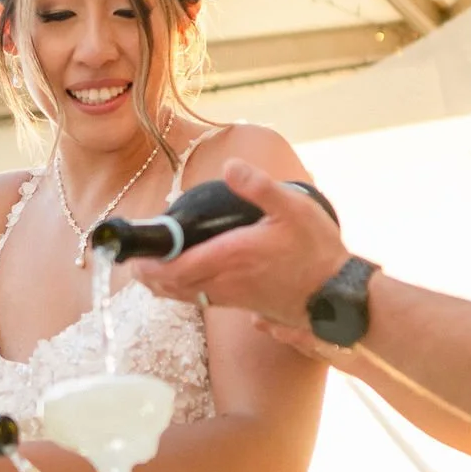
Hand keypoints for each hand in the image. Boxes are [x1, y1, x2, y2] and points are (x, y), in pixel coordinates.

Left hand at [129, 157, 349, 329]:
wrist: (337, 294)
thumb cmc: (317, 250)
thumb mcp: (294, 208)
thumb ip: (260, 187)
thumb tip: (230, 167)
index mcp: (232, 257)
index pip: (177, 268)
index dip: (150, 264)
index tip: (133, 256)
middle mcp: (227, 281)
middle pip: (173, 286)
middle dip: (149, 275)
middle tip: (134, 261)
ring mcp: (234, 296)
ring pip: (186, 296)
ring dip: (164, 285)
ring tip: (150, 270)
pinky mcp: (244, 304)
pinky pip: (202, 300)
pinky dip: (184, 291)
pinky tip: (185, 278)